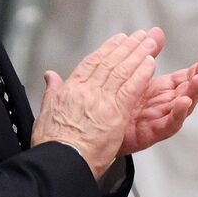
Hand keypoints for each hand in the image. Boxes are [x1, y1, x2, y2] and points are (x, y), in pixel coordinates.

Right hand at [31, 31, 156, 176]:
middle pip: (110, 62)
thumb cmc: (52, 143)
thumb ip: (52, 92)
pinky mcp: (115, 112)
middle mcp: (86, 90)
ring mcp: (101, 100)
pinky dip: (142, 74)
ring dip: (138, 54)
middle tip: (140, 35)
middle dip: (127, 47)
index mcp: (71, 89)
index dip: (107, 49)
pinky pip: (131, 88)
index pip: (92, 63)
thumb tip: (50, 77)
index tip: (118, 40)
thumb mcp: (46, 112)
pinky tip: (151, 63)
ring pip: (122, 71)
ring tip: (149, 43)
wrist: (60, 160)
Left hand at [117, 27, 197, 156]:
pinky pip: (168, 124)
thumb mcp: (136, 74)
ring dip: (194, 93)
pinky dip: (178, 114)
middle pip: (189, 91)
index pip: (185, 78)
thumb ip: (149, 53)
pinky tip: (183, 103)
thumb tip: (156, 32)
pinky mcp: (152, 133)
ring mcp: (160, 118)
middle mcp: (165, 104)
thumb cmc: (118, 105)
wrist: (99, 130)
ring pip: (183, 107)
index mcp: (163, 90)